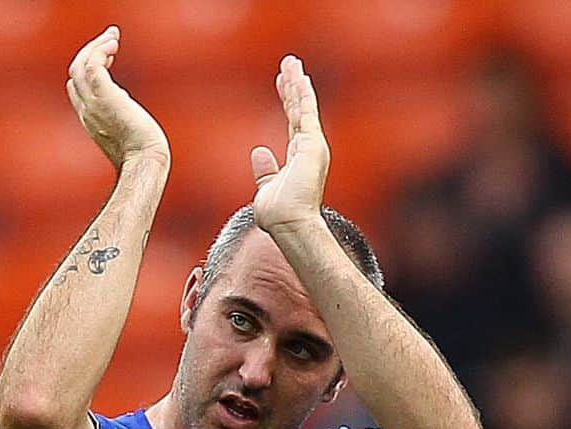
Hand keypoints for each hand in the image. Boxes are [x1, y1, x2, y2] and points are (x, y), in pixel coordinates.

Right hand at [66, 26, 169, 170]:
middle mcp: (87, 111)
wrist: (144, 162)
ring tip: (113, 39)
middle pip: (75, 72)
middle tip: (110, 41)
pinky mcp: (104, 97)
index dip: (88, 69)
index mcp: (90, 121)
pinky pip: (93, 65)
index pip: (76, 87)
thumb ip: (120, 115)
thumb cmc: (143, 154)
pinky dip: (100, 50)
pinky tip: (113, 45)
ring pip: (80, 65)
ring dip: (95, 46)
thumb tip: (125, 101)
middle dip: (90, 52)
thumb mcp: (125, 132)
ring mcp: (93, 104)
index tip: (108, 58)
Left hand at [251, 55, 329, 233]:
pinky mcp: (312, 144)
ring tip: (291, 62)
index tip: (281, 84)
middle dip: (293, 87)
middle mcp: (308, 150)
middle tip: (288, 65)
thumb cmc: (278, 215)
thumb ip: (265, 171)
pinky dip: (303, 92)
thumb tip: (258, 151)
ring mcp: (312, 146)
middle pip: (298, 111)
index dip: (287, 102)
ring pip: (303, 107)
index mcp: (298, 160)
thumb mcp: (267, 188)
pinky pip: (306, 111)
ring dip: (297, 83)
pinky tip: (298, 76)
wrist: (289, 224)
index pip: (292, 124)